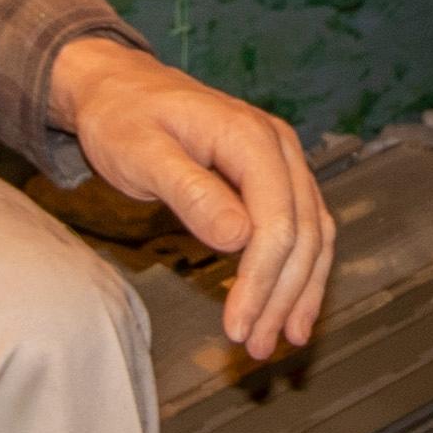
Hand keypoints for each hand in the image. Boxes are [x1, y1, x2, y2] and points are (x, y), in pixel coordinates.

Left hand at [51, 40, 335, 362]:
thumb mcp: (141, 153)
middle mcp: (279, 146)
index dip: (262, 280)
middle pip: (303, 233)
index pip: (277, 222)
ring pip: (313, 234)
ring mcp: (283, 160)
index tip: (237, 325)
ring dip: (300, 290)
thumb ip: (189, 192)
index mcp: (249, 137)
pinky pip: (303, 226)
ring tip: (280, 339)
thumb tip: (237, 237)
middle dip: (283, 296)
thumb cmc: (123, 117)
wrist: (120, 87)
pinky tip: (289, 305)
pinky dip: (299, 270)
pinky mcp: (275, 177)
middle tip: (256, 344)